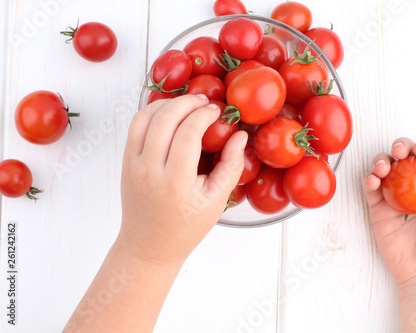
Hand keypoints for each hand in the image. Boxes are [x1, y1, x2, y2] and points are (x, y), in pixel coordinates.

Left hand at [118, 94, 246, 264]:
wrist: (149, 246)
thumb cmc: (185, 227)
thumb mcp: (216, 201)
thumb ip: (231, 165)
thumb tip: (240, 135)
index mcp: (175, 182)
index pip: (188, 133)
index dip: (204, 115)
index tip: (217, 112)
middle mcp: (149, 170)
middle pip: (164, 118)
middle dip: (186, 102)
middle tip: (204, 101)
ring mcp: (133, 165)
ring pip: (144, 117)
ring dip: (167, 103)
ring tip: (186, 104)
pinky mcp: (126, 162)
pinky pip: (135, 127)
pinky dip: (151, 113)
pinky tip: (169, 114)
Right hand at [364, 138, 415, 286]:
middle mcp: (415, 189)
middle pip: (405, 159)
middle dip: (400, 148)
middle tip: (400, 151)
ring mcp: (395, 198)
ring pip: (386, 170)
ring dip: (382, 161)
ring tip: (384, 167)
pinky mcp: (379, 209)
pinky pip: (372, 190)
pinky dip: (369, 180)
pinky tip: (373, 179)